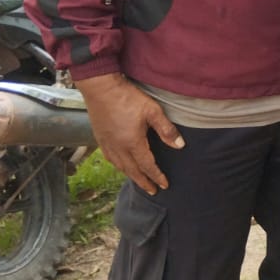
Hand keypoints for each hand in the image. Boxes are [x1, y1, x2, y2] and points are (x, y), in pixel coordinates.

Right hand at [78, 73, 183, 195]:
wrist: (100, 87)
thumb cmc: (128, 98)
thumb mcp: (153, 111)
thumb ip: (166, 130)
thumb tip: (179, 146)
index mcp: (132, 143)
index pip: (147, 166)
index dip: (157, 176)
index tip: (164, 185)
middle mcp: (118, 147)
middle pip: (132, 171)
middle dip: (144, 182)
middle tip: (153, 191)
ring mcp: (107, 143)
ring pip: (120, 166)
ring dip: (131, 175)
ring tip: (139, 181)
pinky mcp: (99, 137)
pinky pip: (110, 158)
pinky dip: (118, 166)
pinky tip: (121, 165)